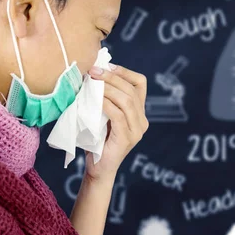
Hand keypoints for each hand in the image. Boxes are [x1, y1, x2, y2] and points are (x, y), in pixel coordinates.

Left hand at [84, 63, 148, 181]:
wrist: (97, 168)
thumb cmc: (96, 140)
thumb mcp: (102, 115)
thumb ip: (104, 99)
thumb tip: (92, 74)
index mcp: (138, 112)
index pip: (140, 84)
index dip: (124, 72)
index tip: (106, 66)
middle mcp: (142, 120)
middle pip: (131, 90)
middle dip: (112, 77)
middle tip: (93, 71)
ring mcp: (137, 131)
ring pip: (127, 101)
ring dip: (108, 88)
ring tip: (92, 82)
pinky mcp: (127, 139)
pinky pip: (118, 115)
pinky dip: (106, 104)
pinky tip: (95, 99)